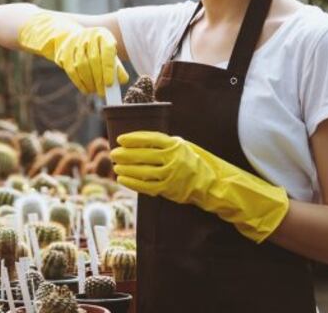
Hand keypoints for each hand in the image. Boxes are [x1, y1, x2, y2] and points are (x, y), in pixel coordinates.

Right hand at [17, 11, 128, 96]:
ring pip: (81, 66)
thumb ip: (116, 66)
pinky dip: (79, 82)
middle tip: (103, 92)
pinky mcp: (63, 53)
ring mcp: (73, 43)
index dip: (109, 68)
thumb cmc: (94, 49)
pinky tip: (86, 90)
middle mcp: (87, 35)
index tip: (110, 84)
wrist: (68, 36)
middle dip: (99, 79)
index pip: (107, 51)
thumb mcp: (106, 53)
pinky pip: (71, 70)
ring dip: (89, 82)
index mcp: (101, 34)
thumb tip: (121, 81)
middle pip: (94, 60)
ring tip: (95, 91)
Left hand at [110, 131, 289, 242]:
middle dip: (125, 154)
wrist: (214, 184)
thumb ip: (166, 143)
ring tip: (115, 165)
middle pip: (143, 155)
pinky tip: (123, 179)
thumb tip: (143, 140)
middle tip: (113, 152)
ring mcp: (171, 176)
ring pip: (142, 171)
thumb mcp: (185, 146)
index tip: (121, 138)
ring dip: (126, 168)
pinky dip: (133, 182)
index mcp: (177, 145)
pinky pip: (146, 186)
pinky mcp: (169, 190)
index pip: (150, 139)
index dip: (134, 139)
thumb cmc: (198, 161)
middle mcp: (173, 160)